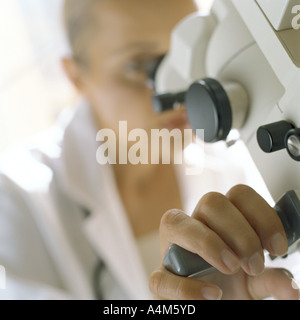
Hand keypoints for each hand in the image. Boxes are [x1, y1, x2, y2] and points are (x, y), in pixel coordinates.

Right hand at [149, 185, 299, 299]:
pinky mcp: (160, 277)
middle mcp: (194, 225)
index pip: (238, 194)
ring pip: (175, 221)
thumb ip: (271, 279)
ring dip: (208, 243)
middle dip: (239, 231)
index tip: (277, 247)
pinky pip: (160, 275)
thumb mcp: (254, 281)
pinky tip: (211, 294)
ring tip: (231, 269)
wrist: (208, 303)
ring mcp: (171, 248)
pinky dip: (186, 287)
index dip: (260, 214)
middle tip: (255, 263)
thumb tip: (292, 287)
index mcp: (220, 220)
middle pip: (211, 201)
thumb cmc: (228, 284)